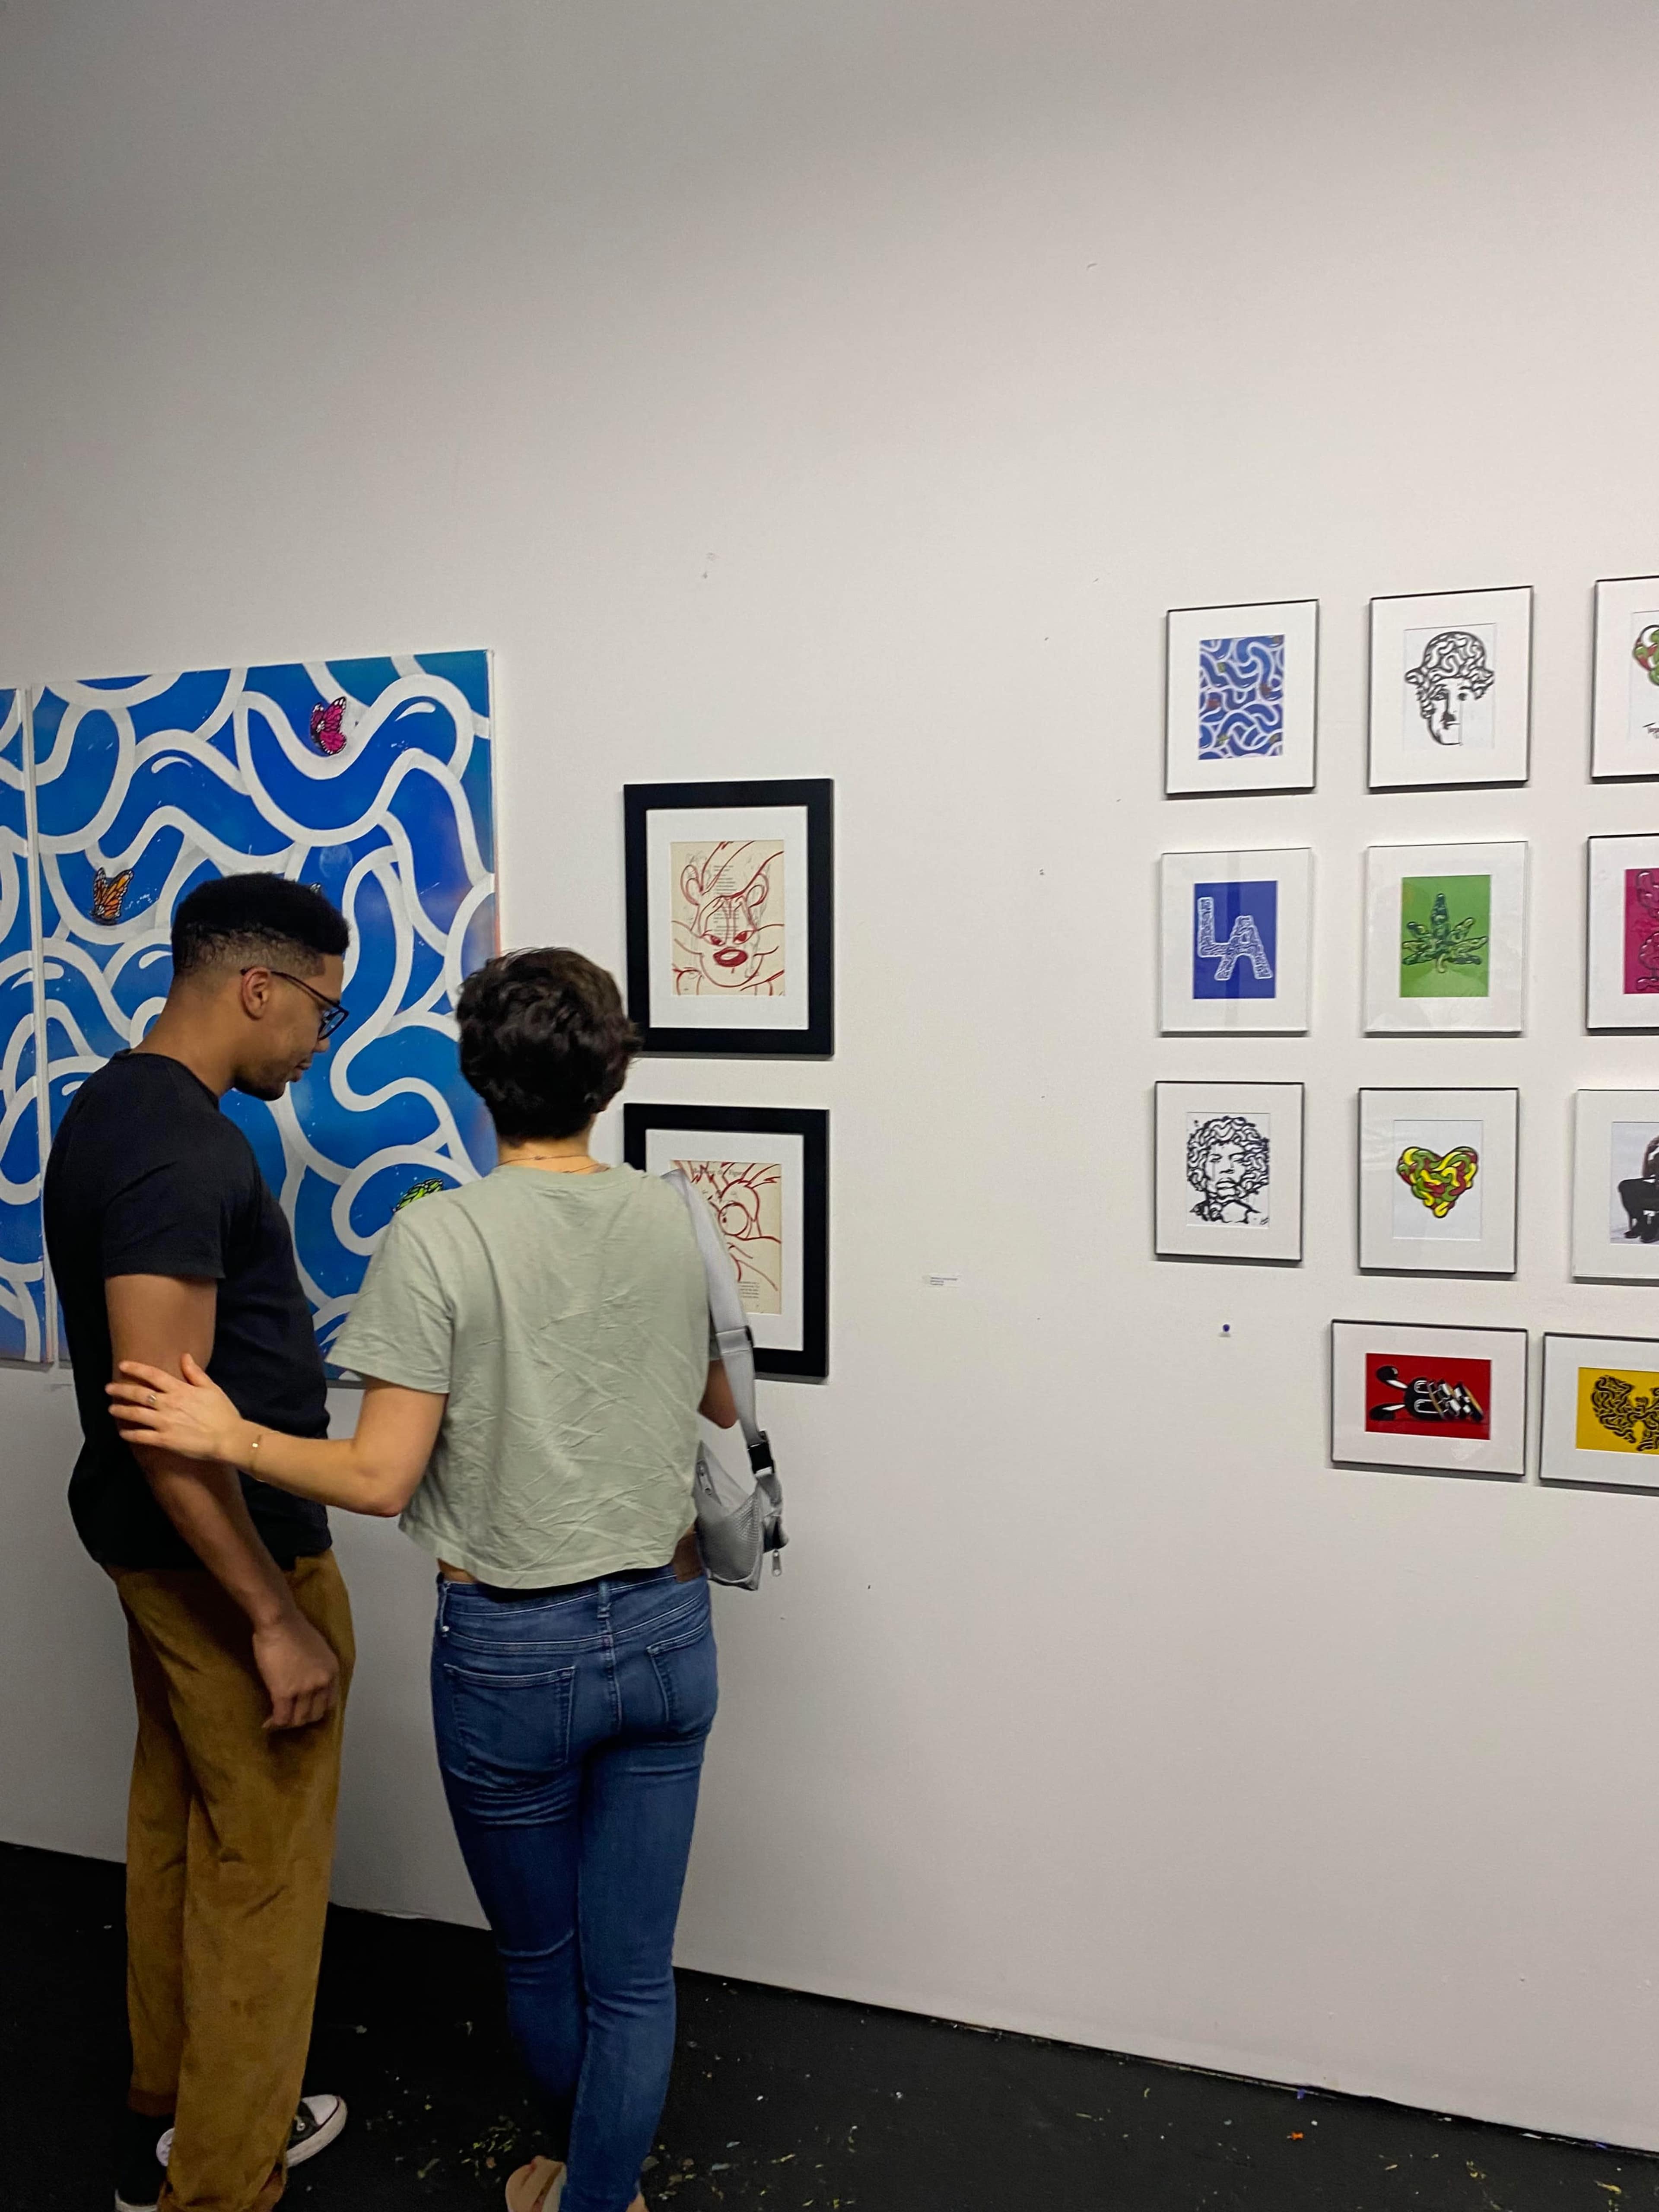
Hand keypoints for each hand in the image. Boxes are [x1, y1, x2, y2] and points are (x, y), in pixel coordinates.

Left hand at [108, 1353, 250, 1466]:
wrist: (229, 1438)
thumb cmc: (223, 1413)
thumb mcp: (211, 1388)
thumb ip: (195, 1372)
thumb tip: (184, 1356)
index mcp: (180, 1390)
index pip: (153, 1375)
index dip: (136, 1369)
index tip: (123, 1365)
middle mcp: (169, 1404)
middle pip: (139, 1394)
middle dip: (121, 1389)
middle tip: (108, 1388)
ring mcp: (165, 1422)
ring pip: (136, 1414)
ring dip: (121, 1410)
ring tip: (111, 1408)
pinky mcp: (164, 1440)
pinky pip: (142, 1436)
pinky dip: (130, 1434)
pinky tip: (123, 1432)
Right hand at [252, 1612, 339, 1731]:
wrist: (279, 1622)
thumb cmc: (294, 1629)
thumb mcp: (318, 1650)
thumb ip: (317, 1669)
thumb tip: (308, 1682)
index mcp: (332, 1671)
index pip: (330, 1703)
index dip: (315, 1710)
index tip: (305, 1711)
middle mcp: (322, 1682)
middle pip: (314, 1714)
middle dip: (301, 1719)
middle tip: (288, 1717)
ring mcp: (304, 1689)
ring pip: (298, 1719)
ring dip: (287, 1723)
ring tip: (277, 1720)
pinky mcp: (284, 1692)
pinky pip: (281, 1718)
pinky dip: (274, 1724)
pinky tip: (267, 1724)